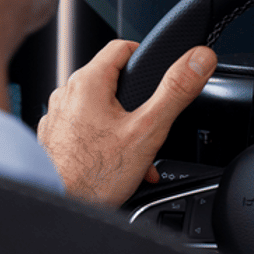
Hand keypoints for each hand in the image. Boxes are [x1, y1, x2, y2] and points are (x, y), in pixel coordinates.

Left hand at [37, 40, 215, 205]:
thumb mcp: (147, 130)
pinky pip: (85, 129)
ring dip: (123, 125)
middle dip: (138, 102)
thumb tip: (199, 59)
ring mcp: (58, 117)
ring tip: (137, 152)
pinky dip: (103, 140)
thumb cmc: (94, 175)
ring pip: (99, 108)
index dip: (146, 56)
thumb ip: (175, 91)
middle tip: (152, 124)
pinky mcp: (54, 138)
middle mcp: (67, 94)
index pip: (122, 47)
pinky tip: (116, 162)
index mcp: (88, 82)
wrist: (60, 206)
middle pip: (111, 80)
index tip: (159, 73)